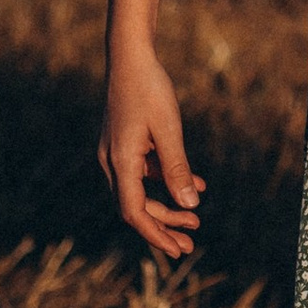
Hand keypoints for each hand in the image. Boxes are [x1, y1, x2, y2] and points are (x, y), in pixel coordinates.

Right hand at [100, 44, 205, 260]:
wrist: (130, 57)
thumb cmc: (149, 89)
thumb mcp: (169, 129)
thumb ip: (178, 167)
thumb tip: (190, 205)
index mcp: (120, 162)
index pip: (134, 212)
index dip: (156, 235)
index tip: (177, 250)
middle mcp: (112, 162)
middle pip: (136, 206)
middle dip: (163, 226)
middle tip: (190, 242)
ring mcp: (116, 153)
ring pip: (140, 191)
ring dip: (166, 206)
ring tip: (195, 218)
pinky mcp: (124, 144)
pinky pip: (144, 172)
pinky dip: (166, 181)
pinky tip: (194, 183)